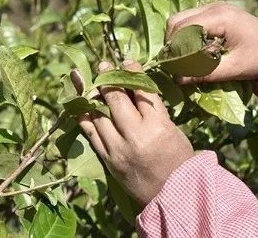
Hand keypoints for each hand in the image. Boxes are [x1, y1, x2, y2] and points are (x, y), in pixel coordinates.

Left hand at [74, 60, 193, 204]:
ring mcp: (118, 149)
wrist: (173, 195)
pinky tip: (79, 105)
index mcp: (158, 126)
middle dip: (108, 79)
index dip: (133, 73)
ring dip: (91, 95)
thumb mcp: (173, 130)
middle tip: (102, 66)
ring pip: (99, 115)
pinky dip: (84, 117)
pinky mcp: (108, 159)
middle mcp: (135, 136)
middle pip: (116, 99)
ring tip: (87, 82)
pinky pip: (91, 134)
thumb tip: (135, 88)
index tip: (126, 61)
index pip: (142, 91)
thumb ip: (154, 110)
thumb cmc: (179, 160)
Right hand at [166, 1, 257, 82]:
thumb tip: (177, 79)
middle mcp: (213, 6)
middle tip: (175, 66)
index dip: (174, 50)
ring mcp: (213, 6)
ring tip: (184, 61)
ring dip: (177, 40)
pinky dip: (186, 36)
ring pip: (180, 19)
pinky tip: (194, 52)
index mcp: (220, 17)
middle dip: (172, 44)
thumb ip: (205, 73)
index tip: (173, 70)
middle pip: (176, 21)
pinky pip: (190, 21)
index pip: (182, 30)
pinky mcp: (214, 11)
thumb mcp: (234, 68)